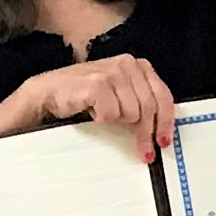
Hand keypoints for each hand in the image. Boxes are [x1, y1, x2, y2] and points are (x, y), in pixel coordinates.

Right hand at [11, 54, 177, 157]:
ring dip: (117, 120)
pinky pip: (112, 115)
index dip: (166, 122)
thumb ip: (141, 101)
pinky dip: (102, 118)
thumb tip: (160, 128)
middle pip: (149, 108)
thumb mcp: (120, 93)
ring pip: (132, 113)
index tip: (164, 140)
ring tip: (103, 112)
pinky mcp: (97, 84)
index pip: (163, 95)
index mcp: (137, 65)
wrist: (49, 91)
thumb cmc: (84, 94)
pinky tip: (92, 110)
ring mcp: (112, 73)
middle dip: (146, 134)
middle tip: (144, 151)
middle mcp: (127, 64)